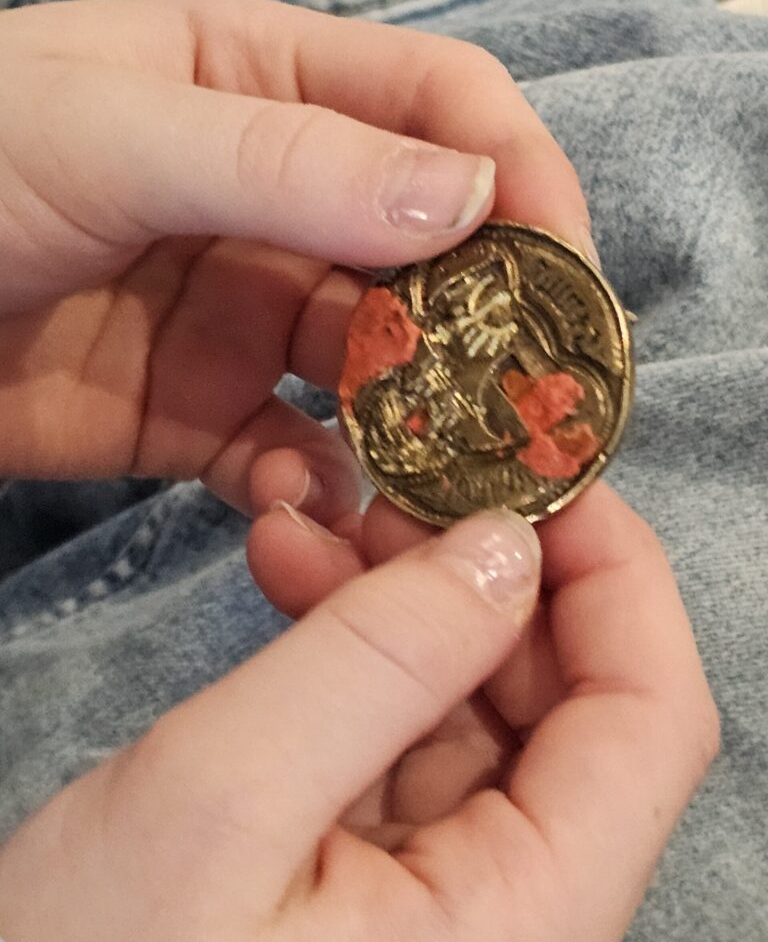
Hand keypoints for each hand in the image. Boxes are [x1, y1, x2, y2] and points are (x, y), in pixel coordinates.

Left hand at [0, 0, 592, 513]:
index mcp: (267, 87)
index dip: (520, 181)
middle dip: (486, 326)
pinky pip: (294, 451)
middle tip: (528, 403)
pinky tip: (305, 503)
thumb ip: (287, 162)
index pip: (443, 112)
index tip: (562, 273)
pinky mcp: (204, 414)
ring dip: (415, 420)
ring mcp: (246, 313)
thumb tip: (468, 200)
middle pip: (429, 256)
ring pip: (377, 368)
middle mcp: (278, 201)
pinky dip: (316, 484)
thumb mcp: (109, 133)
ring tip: (438, 473)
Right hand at [0, 485, 718, 940]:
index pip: (649, 718)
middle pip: (570, 700)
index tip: (537, 469)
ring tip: (317, 524)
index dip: (615, 572)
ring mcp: (443, 891)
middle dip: (488, 570)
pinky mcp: (376, 871)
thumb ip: (374, 663)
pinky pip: (403, 731)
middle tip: (400, 481)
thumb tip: (502, 546)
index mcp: (522, 920)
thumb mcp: (220, 802)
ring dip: (408, 598)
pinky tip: (295, 581)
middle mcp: (509, 910)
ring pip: (478, 704)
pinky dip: (358, 647)